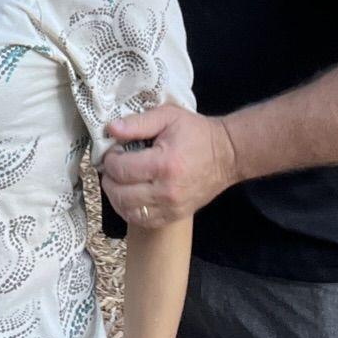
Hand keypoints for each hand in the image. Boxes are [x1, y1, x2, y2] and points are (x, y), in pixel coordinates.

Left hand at [99, 103, 237, 227]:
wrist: (228, 155)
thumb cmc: (197, 133)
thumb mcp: (168, 116)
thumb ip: (138, 123)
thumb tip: (111, 129)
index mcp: (163, 164)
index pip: (121, 169)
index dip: (110, 160)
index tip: (113, 151)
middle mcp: (166, 191)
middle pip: (120, 194)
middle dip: (109, 179)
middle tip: (112, 167)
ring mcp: (171, 207)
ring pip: (128, 211)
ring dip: (116, 197)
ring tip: (119, 181)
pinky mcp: (175, 216)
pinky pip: (142, 221)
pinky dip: (130, 210)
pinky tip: (130, 195)